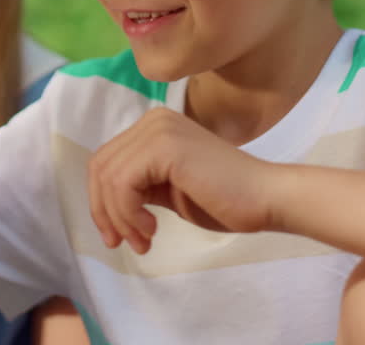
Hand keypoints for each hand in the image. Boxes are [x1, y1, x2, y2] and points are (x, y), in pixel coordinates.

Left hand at [87, 107, 281, 253]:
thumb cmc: (224, 200)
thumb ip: (139, 187)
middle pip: (100, 167)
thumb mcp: (168, 191)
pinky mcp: (164, 146)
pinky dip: (128, 214)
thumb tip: (103, 204)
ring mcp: (158, 129)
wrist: (265, 198)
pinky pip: (122, 184)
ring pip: (108, 178)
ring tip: (144, 241)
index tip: (118, 238)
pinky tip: (152, 229)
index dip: (102, 203)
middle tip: (125, 244)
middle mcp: (152, 121)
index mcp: (153, 128)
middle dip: (105, 212)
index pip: (105, 162)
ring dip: (120, 219)